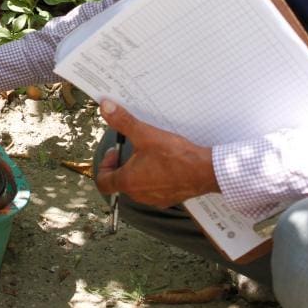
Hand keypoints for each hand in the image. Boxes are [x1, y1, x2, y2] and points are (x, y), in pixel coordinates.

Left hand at [95, 99, 218, 207]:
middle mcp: (138, 194)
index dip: (104, 165)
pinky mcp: (168, 199)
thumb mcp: (146, 134)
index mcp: (128, 181)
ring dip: (138, 171)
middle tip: (134, 148)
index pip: (103, 181)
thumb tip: (106, 108)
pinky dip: (154, 178)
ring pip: (137, 186)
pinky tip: (165, 165)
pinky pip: (154, 189)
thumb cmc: (175, 156)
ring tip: (150, 155)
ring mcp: (153, 199)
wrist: (204, 171)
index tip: (115, 152)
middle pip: (120, 182)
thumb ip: (123, 121)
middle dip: (123, 164)